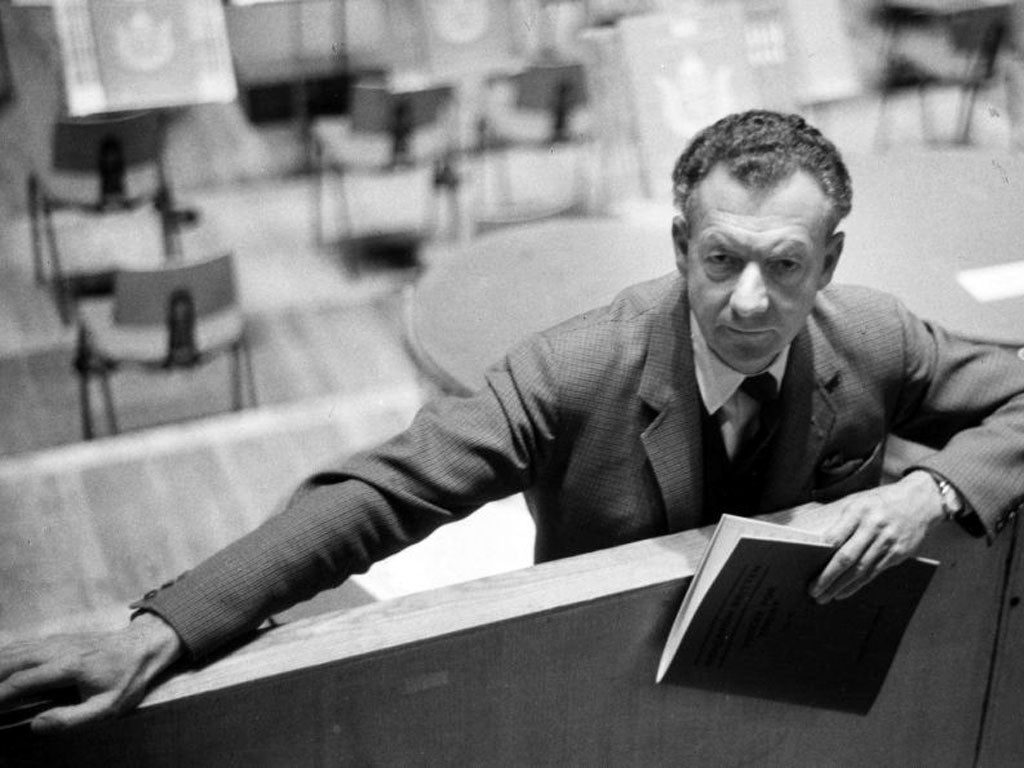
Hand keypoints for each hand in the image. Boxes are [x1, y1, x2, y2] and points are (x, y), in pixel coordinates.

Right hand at [0, 612, 182, 732]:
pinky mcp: (59, 639)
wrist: (143, 646)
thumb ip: (71, 719)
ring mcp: (58, 641)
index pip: (22, 681)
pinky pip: (25, 645)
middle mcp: (58, 649)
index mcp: (68, 666)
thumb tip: (36, 726)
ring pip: (16, 650)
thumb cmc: (126, 678)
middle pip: (12, 661)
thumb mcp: (106, 707)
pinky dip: (6, 654)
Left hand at [809, 470, 944, 603]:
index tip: (805, 565)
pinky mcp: (898, 554)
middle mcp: (874, 528)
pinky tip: (844, 592)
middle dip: (828, 577)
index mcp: (859, 511)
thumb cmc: (881, 502)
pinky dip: (857, 585)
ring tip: (825, 597)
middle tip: (813, 591)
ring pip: (860, 570)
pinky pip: (874, 573)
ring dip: (841, 586)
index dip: (820, 554)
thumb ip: (842, 522)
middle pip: (847, 558)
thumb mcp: (859, 502)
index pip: (836, 537)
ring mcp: (888, 542)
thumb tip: (819, 544)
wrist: (921, 501)